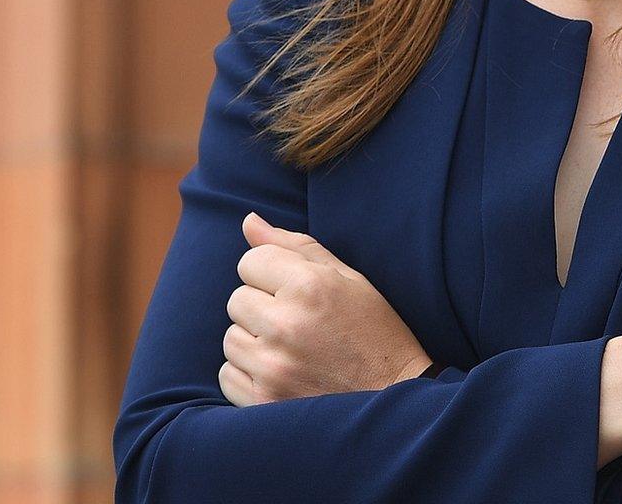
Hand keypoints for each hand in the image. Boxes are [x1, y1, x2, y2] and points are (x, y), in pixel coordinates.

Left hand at [219, 212, 430, 406]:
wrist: (394, 399)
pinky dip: (248, 373)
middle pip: (237, 299)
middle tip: (299, 323)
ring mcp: (272, 366)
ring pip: (230, 337)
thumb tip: (248, 221)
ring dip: (254, 341)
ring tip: (292, 349)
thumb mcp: (348, 278)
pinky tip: (283, 373)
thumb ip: (295, 246)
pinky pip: (228, 374)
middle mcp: (286, 323)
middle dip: (262, 306)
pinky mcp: (262, 400)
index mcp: (310, 286)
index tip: (297, 291)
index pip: (251, 260)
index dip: (272, 273)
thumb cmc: (373, 331)